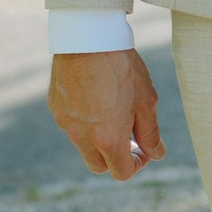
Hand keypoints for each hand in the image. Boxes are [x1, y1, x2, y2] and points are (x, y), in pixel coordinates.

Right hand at [49, 45, 166, 178]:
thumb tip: (156, 154)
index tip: (143, 149)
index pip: (121, 173)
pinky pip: (70, 124)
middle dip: (115, 159)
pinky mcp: (55, 107)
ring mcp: (65, 122)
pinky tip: (94, 96)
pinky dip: (84, 121)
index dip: (137, 165)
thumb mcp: (146, 101)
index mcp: (108, 139)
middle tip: (129, 137)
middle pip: (98, 166)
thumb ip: (150, 133)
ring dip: (98, 139)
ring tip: (112, 111)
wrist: (89, 38)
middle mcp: (82, 136)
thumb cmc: (122, 67)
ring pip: (82, 145)